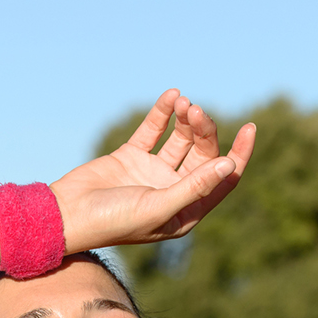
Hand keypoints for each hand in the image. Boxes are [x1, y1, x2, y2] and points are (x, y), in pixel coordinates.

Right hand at [49, 90, 255, 250]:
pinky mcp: (132, 157)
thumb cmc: (114, 221)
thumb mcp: (159, 207)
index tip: (250, 127)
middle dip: (204, 130)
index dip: (238, 154)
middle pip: (202, 154)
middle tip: (196, 111)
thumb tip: (228, 164)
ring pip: (180, 139)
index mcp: (187, 211)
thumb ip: (194, 186)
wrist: (68, 215)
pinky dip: (163, 113)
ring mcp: (153, 173)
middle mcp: (174, 191)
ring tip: (184, 103)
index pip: (223, 179)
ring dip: (186, 119)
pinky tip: (172, 96)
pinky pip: (154, 130)